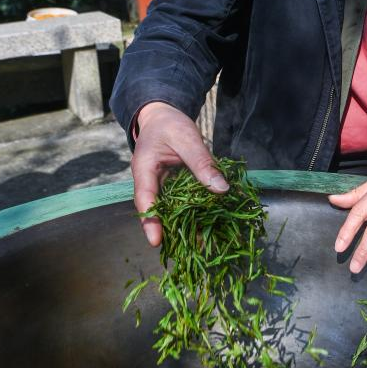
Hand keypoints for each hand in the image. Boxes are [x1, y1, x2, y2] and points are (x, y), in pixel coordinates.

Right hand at [131, 101, 228, 245]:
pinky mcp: (174, 188)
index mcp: (145, 169)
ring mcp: (161, 187)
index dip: (150, 221)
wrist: (163, 117)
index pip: (145, 199)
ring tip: (205, 244)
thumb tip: (221, 189)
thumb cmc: (170, 124)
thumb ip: (202, 162)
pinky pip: (183, 203)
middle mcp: (150, 182)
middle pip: (159, 211)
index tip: (156, 242)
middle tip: (191, 251)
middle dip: (173, 231)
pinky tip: (212, 224)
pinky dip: (196, 212)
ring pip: (172, 210)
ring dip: (187, 225)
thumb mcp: (187, 138)